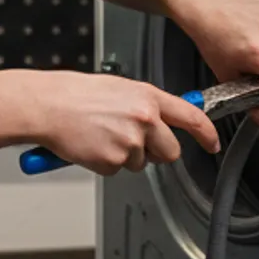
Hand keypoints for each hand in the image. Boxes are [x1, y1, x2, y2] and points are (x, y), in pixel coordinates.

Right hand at [27, 71, 219, 175]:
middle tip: (133, 141)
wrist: (46, 105)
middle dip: (157, 152)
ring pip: (142, 162)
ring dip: (126, 155)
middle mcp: (145, 119)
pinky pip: (117, 169)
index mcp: (149, 98)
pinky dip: (105, 162)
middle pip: (171, 152)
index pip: (192, 117)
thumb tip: (166, 120)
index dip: (207, 134)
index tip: (212, 144)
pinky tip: (92, 145)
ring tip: (103, 135)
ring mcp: (130, 141)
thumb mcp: (122, 89)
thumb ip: (148, 105)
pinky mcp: (113, 160)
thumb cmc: (78, 95)